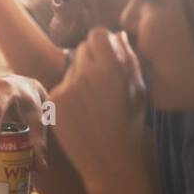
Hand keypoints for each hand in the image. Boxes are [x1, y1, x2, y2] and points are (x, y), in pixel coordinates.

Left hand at [48, 29, 157, 193]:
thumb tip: (118, 34)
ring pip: (70, 68)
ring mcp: (68, 87)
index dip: (102, 43)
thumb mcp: (139, 90)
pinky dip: (68, 95)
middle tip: (100, 82)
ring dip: (79, 77)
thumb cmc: (129, 123)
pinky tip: (81, 112)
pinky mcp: (54, 100)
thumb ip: (128, 57)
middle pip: (81, 49)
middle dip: (90, 60)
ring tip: (92, 102)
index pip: (97, 34)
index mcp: (113, 69)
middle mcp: (87, 74)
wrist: (110, 159)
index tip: (105, 55)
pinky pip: (60, 86)